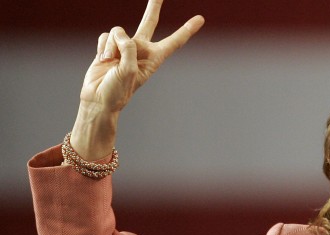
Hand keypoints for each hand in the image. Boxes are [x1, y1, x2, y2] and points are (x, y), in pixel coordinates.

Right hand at [71, 0, 203, 159]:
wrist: (98, 99)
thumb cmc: (118, 91)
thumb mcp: (129, 70)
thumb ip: (128, 48)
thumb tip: (120, 33)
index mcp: (154, 58)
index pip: (174, 41)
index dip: (187, 30)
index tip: (200, 18)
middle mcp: (141, 50)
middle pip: (149, 23)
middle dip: (154, 7)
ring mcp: (124, 48)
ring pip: (118, 31)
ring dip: (111, 46)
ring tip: (110, 63)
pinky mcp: (109, 47)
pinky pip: (106, 36)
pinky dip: (103, 47)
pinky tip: (102, 61)